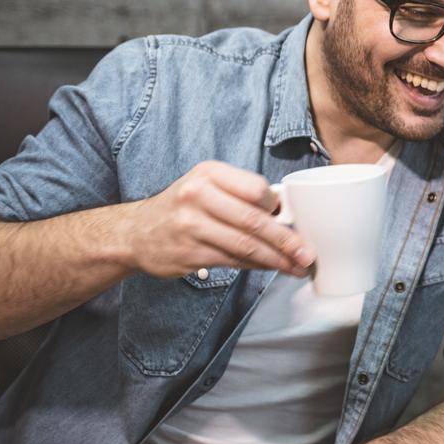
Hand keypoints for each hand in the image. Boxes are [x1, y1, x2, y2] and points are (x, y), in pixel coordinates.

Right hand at [123, 160, 313, 277]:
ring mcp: (190, 226)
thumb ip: (241, 195)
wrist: (135, 232)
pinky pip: (232, 261)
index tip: (296, 219)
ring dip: (277, 259)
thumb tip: (288, 215)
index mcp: (208, 174)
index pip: (256, 188)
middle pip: (254, 221)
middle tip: (308, 254)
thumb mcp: (206, 186)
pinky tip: (272, 269)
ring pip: (245, 245)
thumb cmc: (183, 207)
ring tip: (297, 267)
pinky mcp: (188, 253)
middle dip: (287, 240)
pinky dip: (257, 266)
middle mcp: (196, 196)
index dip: (279, 206)